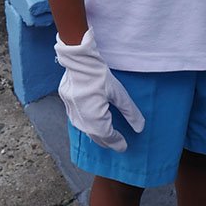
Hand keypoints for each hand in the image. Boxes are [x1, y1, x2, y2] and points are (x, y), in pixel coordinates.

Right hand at [55, 27, 144, 150]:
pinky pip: (77, 119)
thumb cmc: (99, 75)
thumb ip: (129, 111)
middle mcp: (79, 118)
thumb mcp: (119, 93)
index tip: (124, 146)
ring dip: (95, 134)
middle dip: (106, 141)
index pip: (107, 136)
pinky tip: (92, 122)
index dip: (116, 142)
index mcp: (93, 117)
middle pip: (94, 135)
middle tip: (116, 144)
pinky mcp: (65, 102)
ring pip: (84, 129)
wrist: (78, 59)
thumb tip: (139, 127)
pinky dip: (87, 124)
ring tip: (106, 136)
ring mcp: (70, 110)